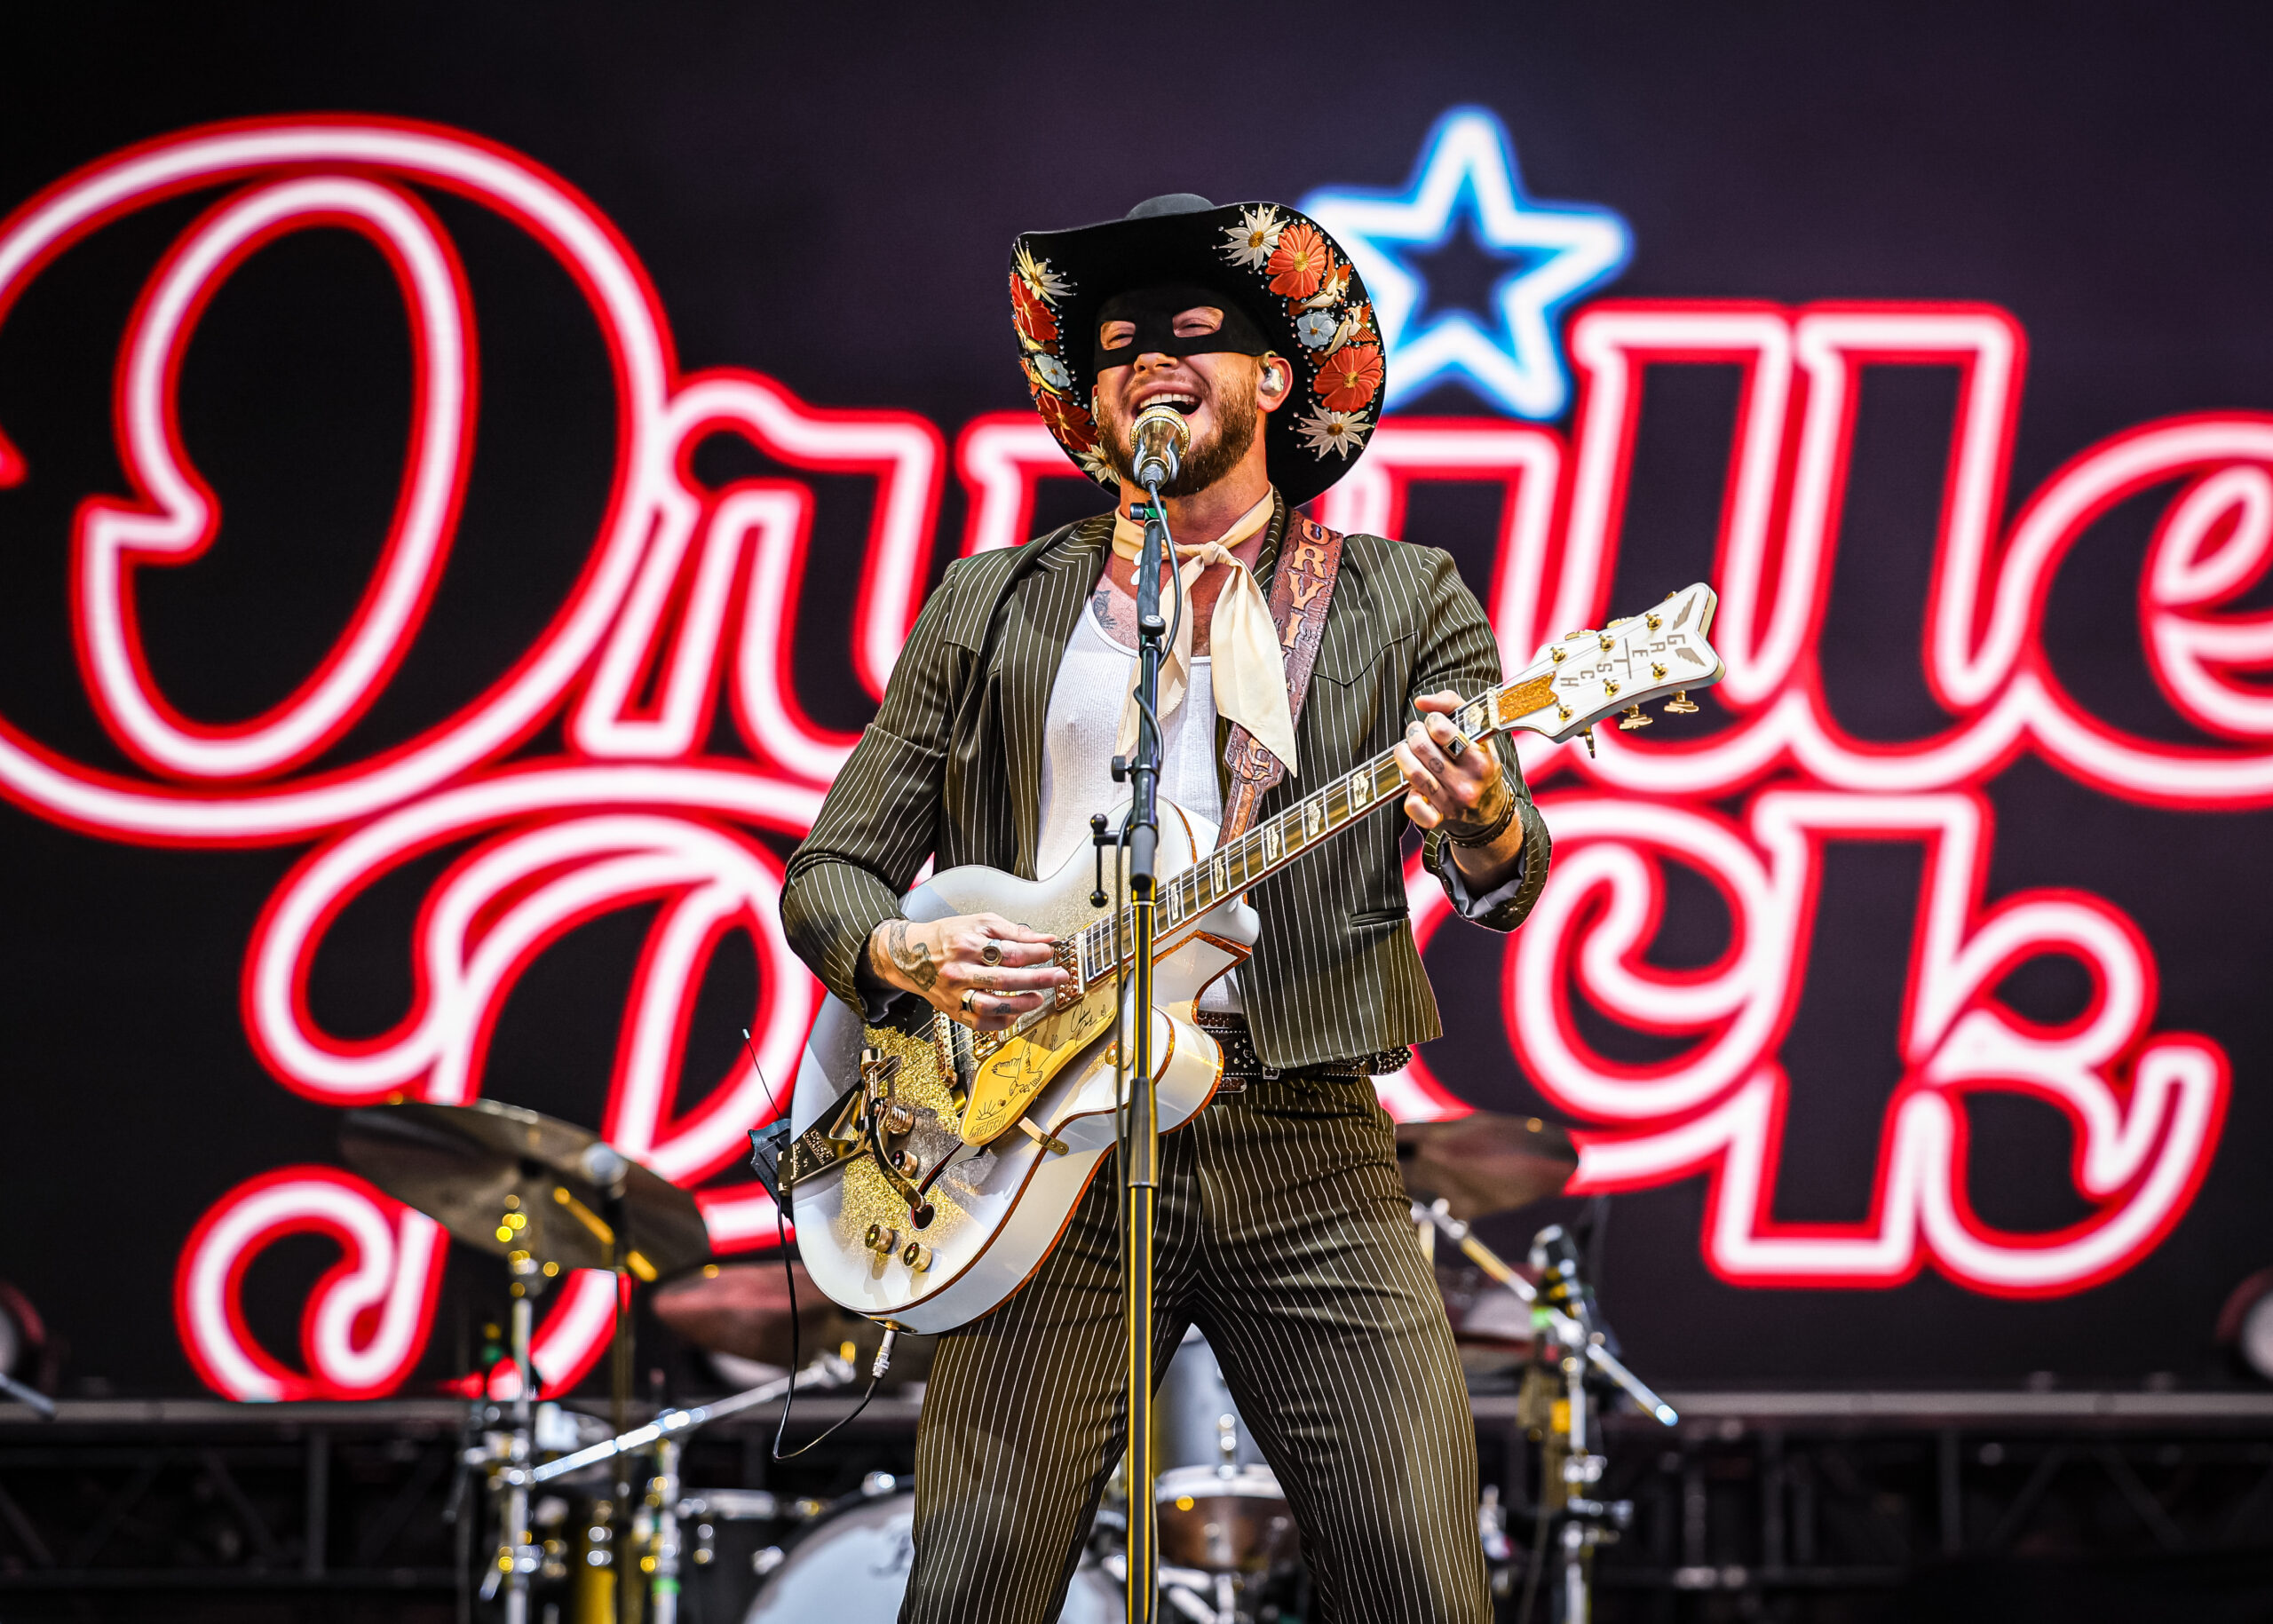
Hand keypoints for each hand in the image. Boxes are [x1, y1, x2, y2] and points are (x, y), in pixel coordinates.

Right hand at [865, 913, 1066, 1031]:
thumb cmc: (948, 936)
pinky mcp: (953, 1009)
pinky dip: (1001, 1021)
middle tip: (1059, 976)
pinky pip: (979, 1022)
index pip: (1008, 951)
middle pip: (1004, 979)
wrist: (911, 956)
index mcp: (968, 944)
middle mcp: (960, 970)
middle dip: (1037, 979)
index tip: (1050, 952)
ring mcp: (956, 993)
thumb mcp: (979, 923)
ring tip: (1038, 998)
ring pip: (990, 1005)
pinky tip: (1016, 1013)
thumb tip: (1044, 940)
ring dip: (1019, 1004)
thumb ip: (1013, 931)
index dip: (1034, 953)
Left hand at [1394, 690, 1510, 837]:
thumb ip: (1452, 707)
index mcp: (1480, 760)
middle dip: (1413, 733)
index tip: (1434, 723)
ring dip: (1403, 755)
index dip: (1432, 720)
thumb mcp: (1478, 734)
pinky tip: (1413, 787)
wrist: (1489, 811)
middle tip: (1416, 734)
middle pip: (1422, 748)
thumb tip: (1421, 702)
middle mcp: (1467, 782)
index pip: (1442, 730)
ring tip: (1407, 750)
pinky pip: (1414, 808)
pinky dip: (1409, 797)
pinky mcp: (1438, 818)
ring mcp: (1452, 802)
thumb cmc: (1479, 766)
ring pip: (1414, 773)